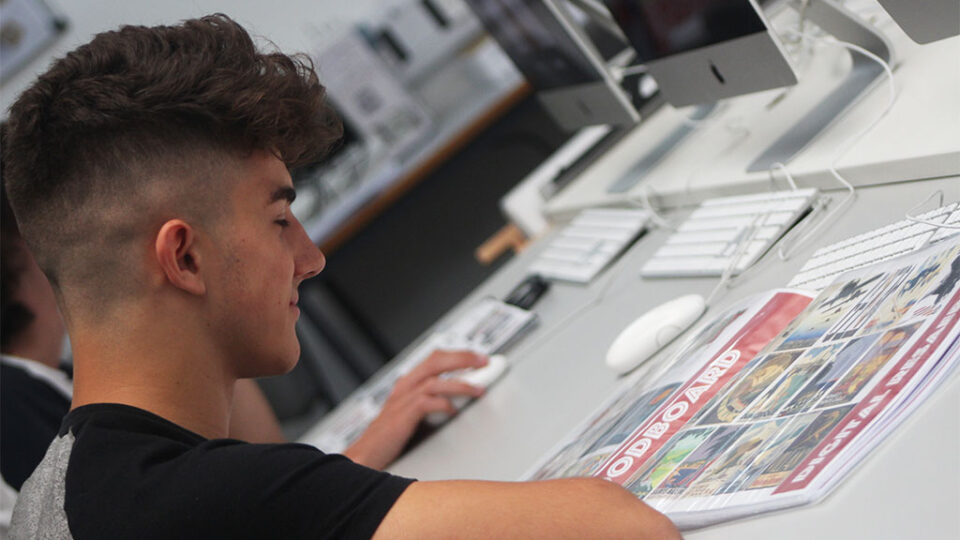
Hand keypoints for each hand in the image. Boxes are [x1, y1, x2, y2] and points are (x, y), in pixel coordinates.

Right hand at [344, 349, 487, 469]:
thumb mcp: (411, 415)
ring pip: (434, 380)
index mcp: (407, 383)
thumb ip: (431, 403)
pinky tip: (453, 410)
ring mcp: (401, 400)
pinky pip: (426, 403)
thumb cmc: (388, 439)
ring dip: (460, 383)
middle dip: (463, 359)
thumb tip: (459, 401)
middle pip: (436, 360)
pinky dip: (443, 404)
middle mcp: (404, 387)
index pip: (434, 358)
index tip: (479, 358)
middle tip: (484, 362)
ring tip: (479, 388)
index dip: (458, 354)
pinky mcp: (402, 417)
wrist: (363, 457)